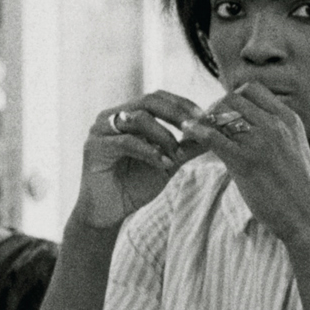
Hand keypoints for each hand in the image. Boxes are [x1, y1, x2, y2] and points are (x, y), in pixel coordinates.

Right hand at [74, 91, 205, 228]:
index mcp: (128, 115)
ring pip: (138, 118)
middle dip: (176, 114)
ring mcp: (101, 129)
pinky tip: (163, 162)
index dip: (182, 104)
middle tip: (195, 128)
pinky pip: (126, 141)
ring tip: (175, 155)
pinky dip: (149, 151)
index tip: (204, 117)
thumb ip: (187, 147)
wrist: (110, 211)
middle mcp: (113, 116)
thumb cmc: (135, 185)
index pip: (157, 97)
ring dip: (164, 135)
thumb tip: (214, 134)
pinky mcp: (94, 147)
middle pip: (148, 101)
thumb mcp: (168, 162)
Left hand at [178, 82, 309, 244]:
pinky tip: (187, 135)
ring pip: (220, 114)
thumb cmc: (300, 191)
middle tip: (207, 127)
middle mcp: (276, 125)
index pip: (253, 89)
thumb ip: (276, 133)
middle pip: (232, 98)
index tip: (226, 116)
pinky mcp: (245, 161)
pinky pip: (212, 136)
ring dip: (204, 122)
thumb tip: (251, 125)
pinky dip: (195, 132)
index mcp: (290, 119)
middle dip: (215, 109)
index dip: (233, 98)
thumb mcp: (295, 150)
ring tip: (196, 135)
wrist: (308, 218)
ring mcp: (261, 141)